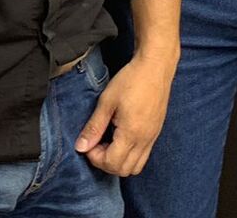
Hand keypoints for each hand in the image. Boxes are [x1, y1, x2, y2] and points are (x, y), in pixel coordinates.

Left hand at [73, 53, 176, 175]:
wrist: (155, 66)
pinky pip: (143, 156)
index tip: (89, 142)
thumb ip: (94, 127)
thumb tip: (80, 147)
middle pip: (123, 170)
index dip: (95, 157)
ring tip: (109, 142)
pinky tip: (121, 137)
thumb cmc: (131, 79)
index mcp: (131, 133)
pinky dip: (130, 155)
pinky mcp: (156, 132)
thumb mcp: (107, 101)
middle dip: (105, 162)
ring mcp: (152, 138)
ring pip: (135, 167)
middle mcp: (145, 140)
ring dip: (119, 161)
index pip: (111, 163)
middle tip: (97, 144)